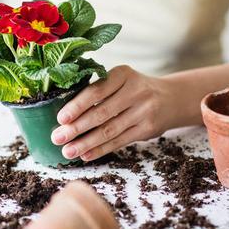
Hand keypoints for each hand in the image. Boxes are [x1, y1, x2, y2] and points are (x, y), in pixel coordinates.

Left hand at [51, 65, 179, 161]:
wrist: (171, 98)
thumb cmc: (134, 89)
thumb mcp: (121, 80)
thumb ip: (99, 90)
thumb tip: (65, 114)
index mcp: (123, 74)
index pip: (96, 90)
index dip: (77, 106)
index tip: (60, 118)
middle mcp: (136, 91)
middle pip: (101, 112)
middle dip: (76, 127)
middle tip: (57, 138)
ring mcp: (144, 111)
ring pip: (109, 130)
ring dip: (86, 143)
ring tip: (68, 151)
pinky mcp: (148, 129)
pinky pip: (120, 141)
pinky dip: (101, 149)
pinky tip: (86, 154)